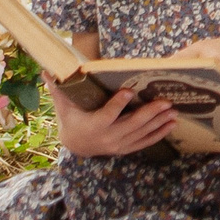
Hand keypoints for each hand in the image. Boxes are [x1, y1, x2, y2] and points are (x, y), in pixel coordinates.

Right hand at [52, 77, 180, 157]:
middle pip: (132, 125)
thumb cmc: (71, 120)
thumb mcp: (63, 106)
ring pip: (142, 134)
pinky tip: (171, 125)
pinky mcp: (126, 149)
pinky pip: (145, 142)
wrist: (76, 146)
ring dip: (159, 123)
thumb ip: (57, 89)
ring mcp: (119, 145)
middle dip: (150, 113)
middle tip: (165, 101)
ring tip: (173, 111)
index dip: (118, 104)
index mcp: (94, 125)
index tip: (130, 91)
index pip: (108, 114)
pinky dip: (159, 134)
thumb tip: (46, 70)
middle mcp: (108, 137)